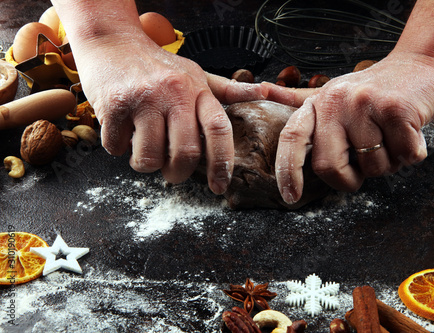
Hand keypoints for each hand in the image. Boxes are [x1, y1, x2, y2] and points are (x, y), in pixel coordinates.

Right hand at [73, 33, 264, 194]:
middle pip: (185, 152)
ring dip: (144, 164)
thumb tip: (262, 90)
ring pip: (149, 157)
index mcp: (197, 89)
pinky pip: (117, 147)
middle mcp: (174, 93)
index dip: (222, 162)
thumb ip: (226, 90)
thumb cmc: (158, 66)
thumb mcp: (195, 73)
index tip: (219, 186)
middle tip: (171, 173)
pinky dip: (117, 147)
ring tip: (142, 149)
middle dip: (177, 174)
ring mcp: (143, 98)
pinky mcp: (114, 104)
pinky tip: (121, 130)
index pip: (219, 129)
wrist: (112, 42)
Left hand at [264, 52, 433, 203]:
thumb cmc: (374, 91)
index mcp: (318, 103)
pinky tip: (410, 132)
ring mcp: (366, 103)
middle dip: (348, 180)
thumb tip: (262, 89)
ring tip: (391, 138)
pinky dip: (411, 155)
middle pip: (329, 166)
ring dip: (388, 165)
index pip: (292, 138)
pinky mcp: (397, 109)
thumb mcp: (333, 93)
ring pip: (373, 167)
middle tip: (362, 171)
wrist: (420, 65)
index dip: (287, 170)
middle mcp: (336, 101)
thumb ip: (299, 99)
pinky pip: (403, 156)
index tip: (291, 197)